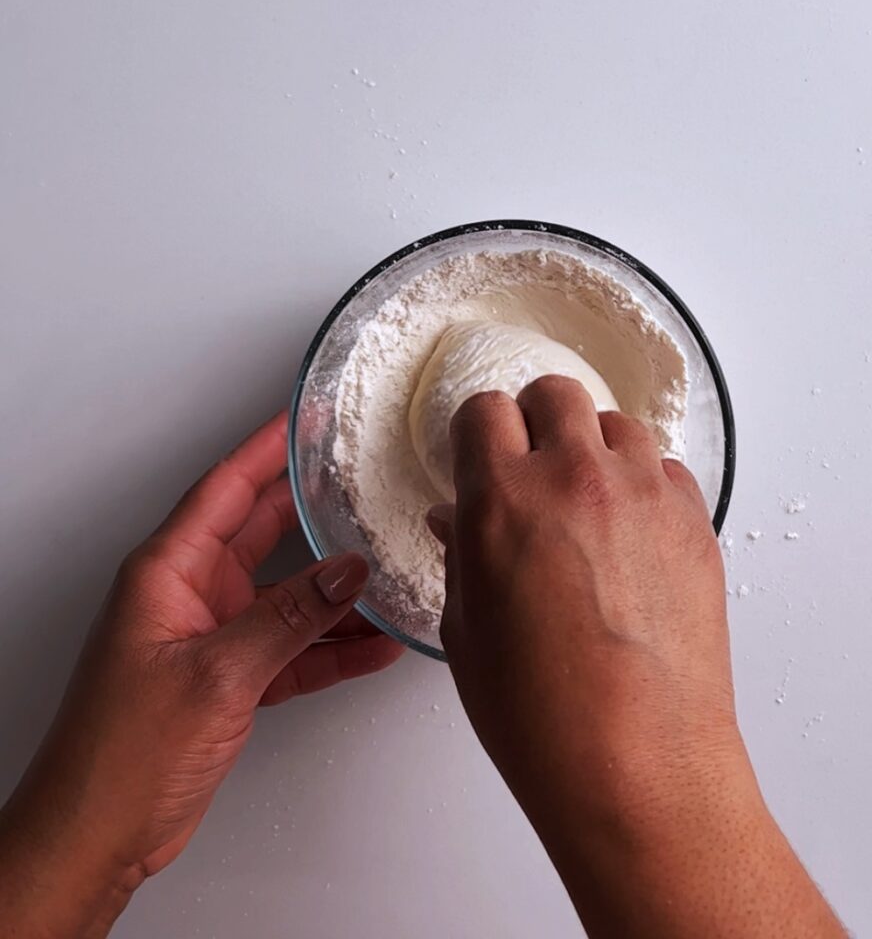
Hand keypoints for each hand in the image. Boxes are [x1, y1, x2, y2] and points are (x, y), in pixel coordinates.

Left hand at [0, 412, 402, 938]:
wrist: (98, 837)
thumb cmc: (120, 756)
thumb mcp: (216, 675)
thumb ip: (288, 619)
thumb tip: (347, 573)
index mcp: (168, 572)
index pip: (225, 488)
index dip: (267, 449)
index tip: (305, 419)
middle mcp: (191, 593)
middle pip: (263, 531)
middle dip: (314, 506)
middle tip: (360, 477)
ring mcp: (213, 635)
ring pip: (288, 593)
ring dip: (336, 590)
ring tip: (388, 571)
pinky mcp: (232, 677)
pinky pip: (293, 646)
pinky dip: (332, 645)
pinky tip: (373, 643)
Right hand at [428, 376, 844, 938]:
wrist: (639, 763)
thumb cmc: (541, 714)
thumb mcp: (468, 633)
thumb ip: (462, 555)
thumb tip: (460, 520)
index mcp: (503, 500)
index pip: (484, 410)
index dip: (479, 431)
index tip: (483, 453)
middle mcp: (575, 478)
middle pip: (555, 393)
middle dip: (536, 420)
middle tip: (534, 465)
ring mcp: (643, 494)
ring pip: (616, 424)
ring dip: (594, 449)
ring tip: (587, 503)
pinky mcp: (694, 521)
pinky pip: (665, 470)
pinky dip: (644, 486)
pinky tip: (633, 537)